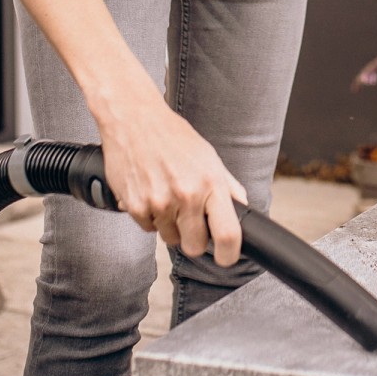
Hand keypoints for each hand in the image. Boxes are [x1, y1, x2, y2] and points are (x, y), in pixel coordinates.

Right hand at [95, 82, 248, 265]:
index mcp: (210, 182)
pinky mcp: (135, 206)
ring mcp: (159, 202)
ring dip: (171, 225)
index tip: (226, 257)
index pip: (227, 234)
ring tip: (167, 195)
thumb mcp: (208, 156)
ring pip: (171, 239)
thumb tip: (242, 209)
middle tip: (190, 218)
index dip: (229, 254)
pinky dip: (151, 217)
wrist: (134, 119)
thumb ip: (227, 185)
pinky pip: (149, 229)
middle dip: (195, 238)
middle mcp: (186, 195)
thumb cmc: (173, 136)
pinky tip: (151, 192)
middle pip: (195, 247)